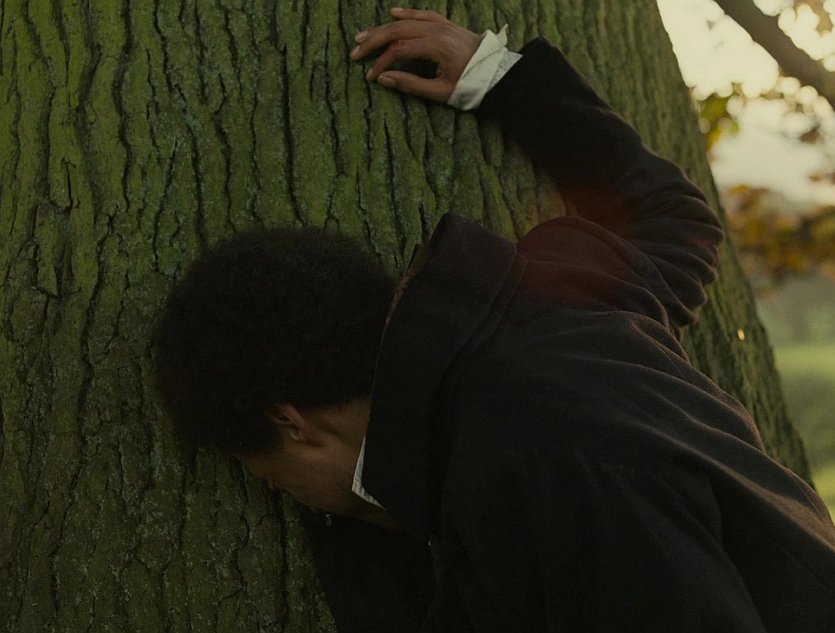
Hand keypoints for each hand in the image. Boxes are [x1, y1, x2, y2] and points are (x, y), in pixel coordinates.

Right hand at [349, 7, 481, 102]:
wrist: (499, 75)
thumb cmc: (472, 87)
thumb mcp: (441, 92)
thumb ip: (411, 85)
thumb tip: (384, 79)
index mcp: (436, 47)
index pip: (399, 51)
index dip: (381, 63)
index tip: (371, 77)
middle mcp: (438, 31)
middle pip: (397, 31)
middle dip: (374, 42)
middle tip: (355, 52)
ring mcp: (443, 25)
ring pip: (407, 22)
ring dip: (383, 28)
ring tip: (363, 35)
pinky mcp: (448, 25)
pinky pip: (424, 15)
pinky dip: (407, 14)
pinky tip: (393, 13)